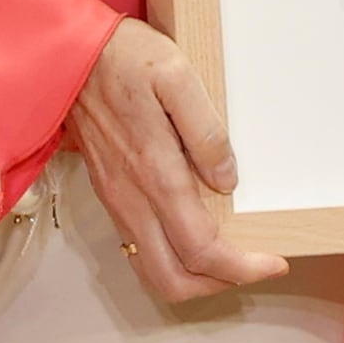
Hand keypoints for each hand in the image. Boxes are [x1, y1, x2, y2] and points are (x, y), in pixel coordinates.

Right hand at [68, 17, 288, 303]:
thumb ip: (205, 132)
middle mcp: (133, 199)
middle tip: (255, 267)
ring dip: (194, 279)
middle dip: (219, 285)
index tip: (275, 262)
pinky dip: (171, 261)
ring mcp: (118, 202)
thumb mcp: (176, 77)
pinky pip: (139, 250)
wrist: (68, 57)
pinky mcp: (110, 196)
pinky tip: (194, 238)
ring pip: (153, 272)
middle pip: (173, 280)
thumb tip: (227, 180)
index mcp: (156, 174)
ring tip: (230, 260)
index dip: (242, 267)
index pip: (202, 249)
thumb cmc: (125, 60)